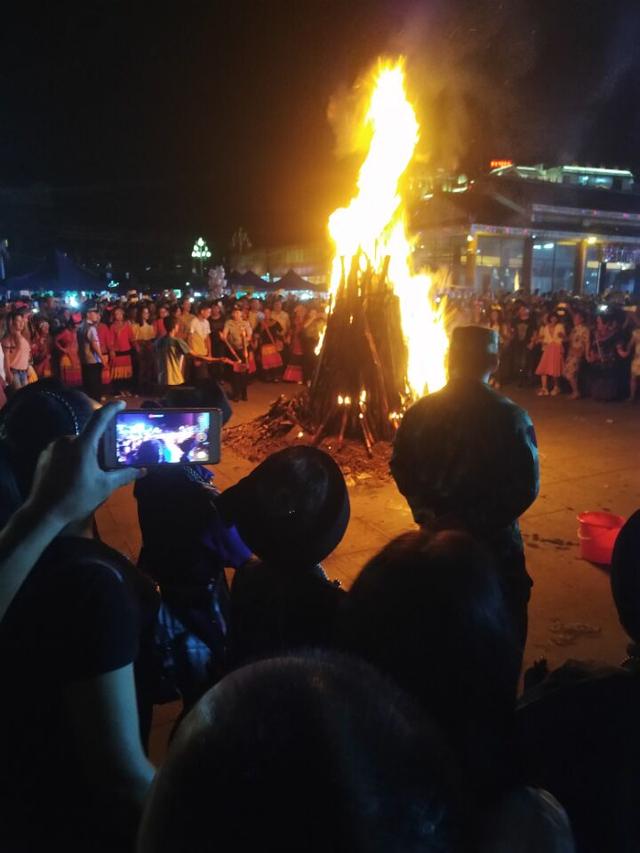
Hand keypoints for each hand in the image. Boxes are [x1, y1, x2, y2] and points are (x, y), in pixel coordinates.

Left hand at [26, 401, 143, 525]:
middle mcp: (66, 440)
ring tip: (86, 473)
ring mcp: (53, 447)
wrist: (43, 512)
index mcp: (83, 445)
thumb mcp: (105, 487)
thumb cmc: (76, 498)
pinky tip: (73, 475)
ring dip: (84, 453)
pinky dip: (71, 458)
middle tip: (103, 462)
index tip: (121, 404)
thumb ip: (124, 475)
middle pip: (88, 436)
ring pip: (75, 444)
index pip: (100, 418)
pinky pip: (63, 451)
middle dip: (97, 446)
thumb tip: (143, 471)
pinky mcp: (44, 455)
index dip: (112, 408)